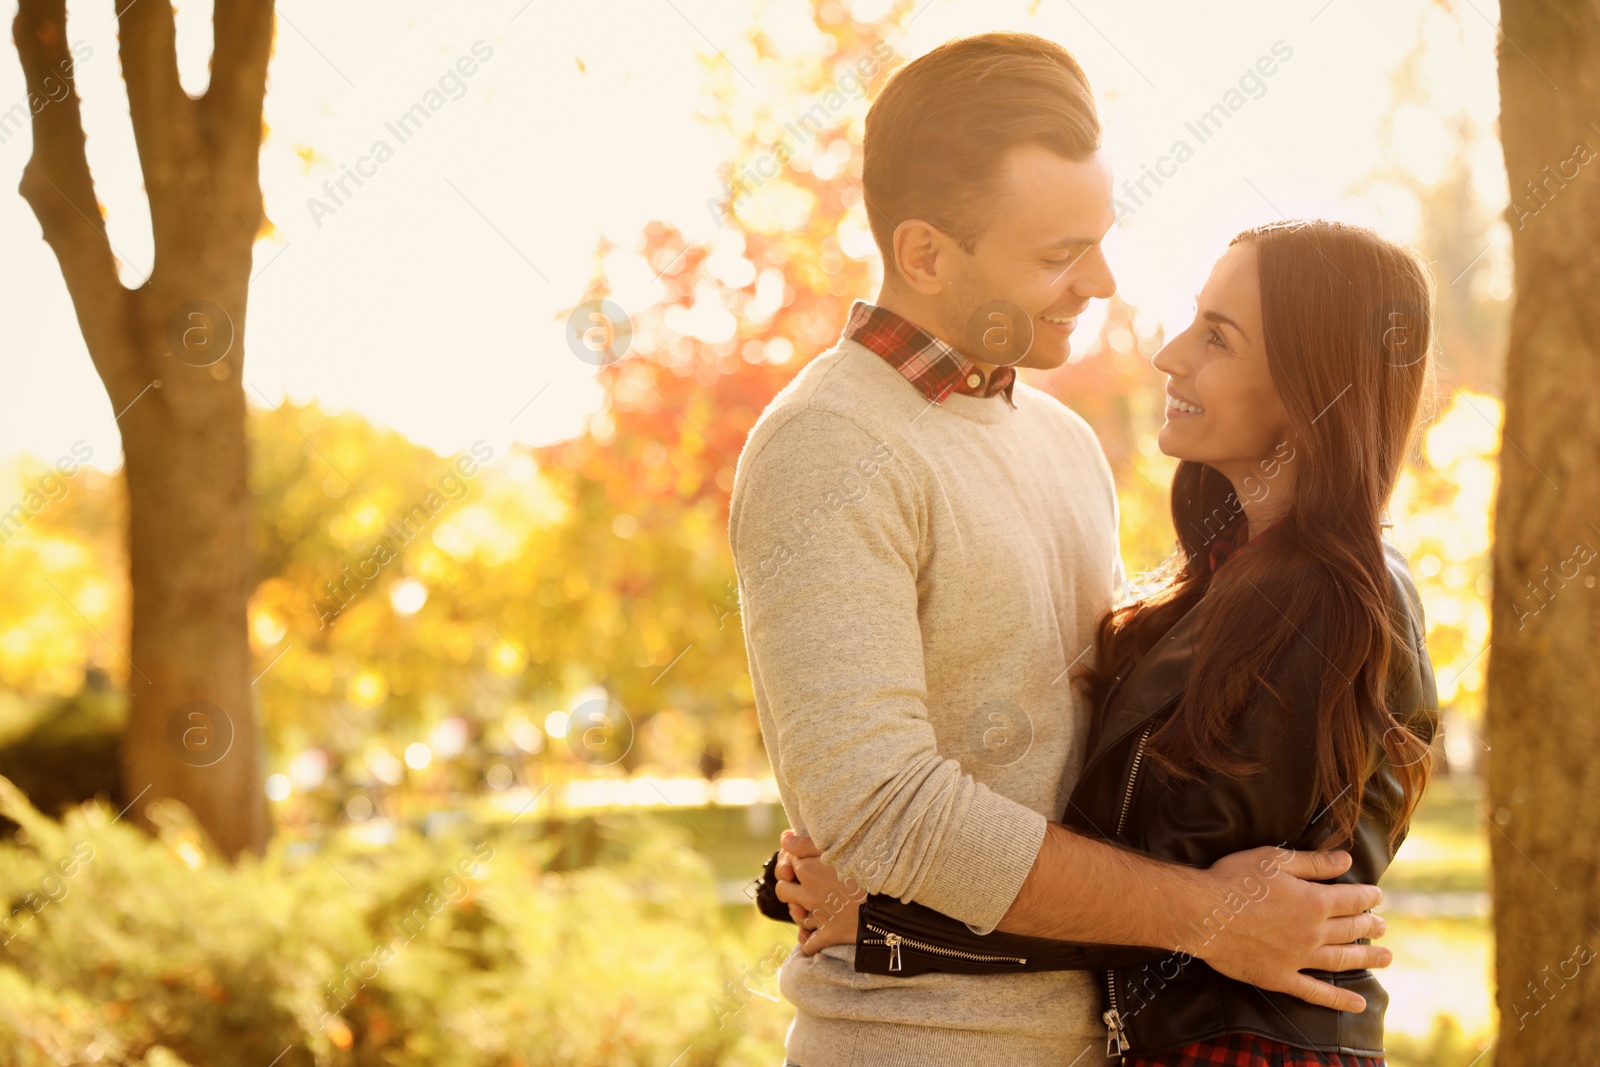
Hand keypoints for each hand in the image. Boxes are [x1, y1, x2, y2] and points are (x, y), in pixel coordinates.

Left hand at [774, 831, 860, 954]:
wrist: (891, 901)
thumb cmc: (869, 867)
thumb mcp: (840, 848)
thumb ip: (807, 843)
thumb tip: (784, 839)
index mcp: (808, 870)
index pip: (788, 863)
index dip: (796, 861)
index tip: (807, 860)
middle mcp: (808, 894)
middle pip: (783, 890)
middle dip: (791, 886)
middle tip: (805, 884)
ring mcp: (818, 916)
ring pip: (796, 916)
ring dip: (801, 911)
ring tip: (813, 905)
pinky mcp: (830, 935)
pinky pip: (809, 943)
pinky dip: (808, 940)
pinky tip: (812, 933)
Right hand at [1189, 846, 1388, 1012]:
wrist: (1203, 913)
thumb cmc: (1234, 879)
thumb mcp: (1274, 859)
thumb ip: (1313, 862)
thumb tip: (1346, 860)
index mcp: (1314, 902)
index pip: (1352, 900)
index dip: (1368, 897)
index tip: (1378, 897)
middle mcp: (1313, 933)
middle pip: (1351, 930)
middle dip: (1370, 926)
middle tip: (1382, 926)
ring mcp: (1299, 958)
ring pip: (1342, 960)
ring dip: (1367, 959)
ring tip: (1386, 958)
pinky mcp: (1281, 977)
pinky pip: (1316, 993)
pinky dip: (1339, 1000)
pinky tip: (1358, 1004)